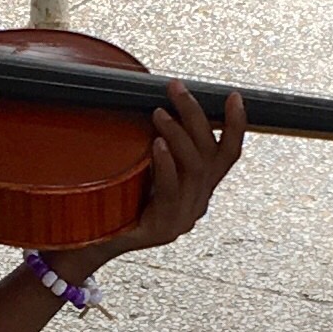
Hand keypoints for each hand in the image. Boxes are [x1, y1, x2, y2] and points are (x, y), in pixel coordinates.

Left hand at [71, 82, 243, 269]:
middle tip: (176, 89)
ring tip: (159, 113)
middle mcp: (198, 202)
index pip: (228, 154)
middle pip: (210, 154)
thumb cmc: (120, 197)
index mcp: (200, 187)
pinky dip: (166, 165)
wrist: (96, 242)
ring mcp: (183, 217)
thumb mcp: (147, 166)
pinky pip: (171, 191)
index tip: (234, 96)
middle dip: (195, 115)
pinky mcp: (163, 228)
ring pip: (194, 169)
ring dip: (178, 135)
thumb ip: (162, 144)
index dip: (236, 125)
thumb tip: (160, 102)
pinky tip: (157, 145)